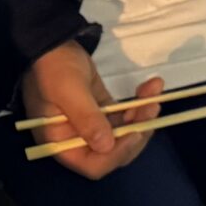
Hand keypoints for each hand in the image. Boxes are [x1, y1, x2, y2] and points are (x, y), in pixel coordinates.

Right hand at [22, 40, 159, 181]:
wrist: (51, 41)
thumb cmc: (53, 67)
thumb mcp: (68, 90)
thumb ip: (87, 118)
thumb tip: (106, 145)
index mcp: (60, 142)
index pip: (92, 165)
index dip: (116, 155)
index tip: (134, 132)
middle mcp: (76, 139)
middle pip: (114, 152)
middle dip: (136, 133)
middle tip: (151, 109)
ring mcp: (91, 125)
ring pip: (124, 135)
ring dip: (143, 117)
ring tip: (153, 93)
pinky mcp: (102, 111)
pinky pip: (124, 117)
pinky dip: (139, 105)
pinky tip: (151, 87)